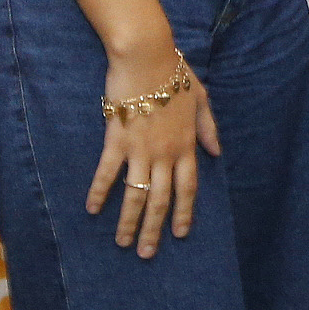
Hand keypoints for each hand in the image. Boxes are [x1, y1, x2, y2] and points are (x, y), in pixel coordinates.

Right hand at [87, 41, 219, 257]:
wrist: (147, 56)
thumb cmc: (175, 72)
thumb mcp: (201, 98)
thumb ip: (208, 127)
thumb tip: (216, 150)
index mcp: (186, 145)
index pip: (188, 188)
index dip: (185, 213)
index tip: (180, 234)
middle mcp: (165, 153)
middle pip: (162, 200)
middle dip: (154, 229)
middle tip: (146, 253)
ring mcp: (141, 149)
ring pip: (136, 194)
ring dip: (128, 221)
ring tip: (122, 242)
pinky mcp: (117, 140)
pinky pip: (107, 172)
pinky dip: (99, 192)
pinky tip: (92, 209)